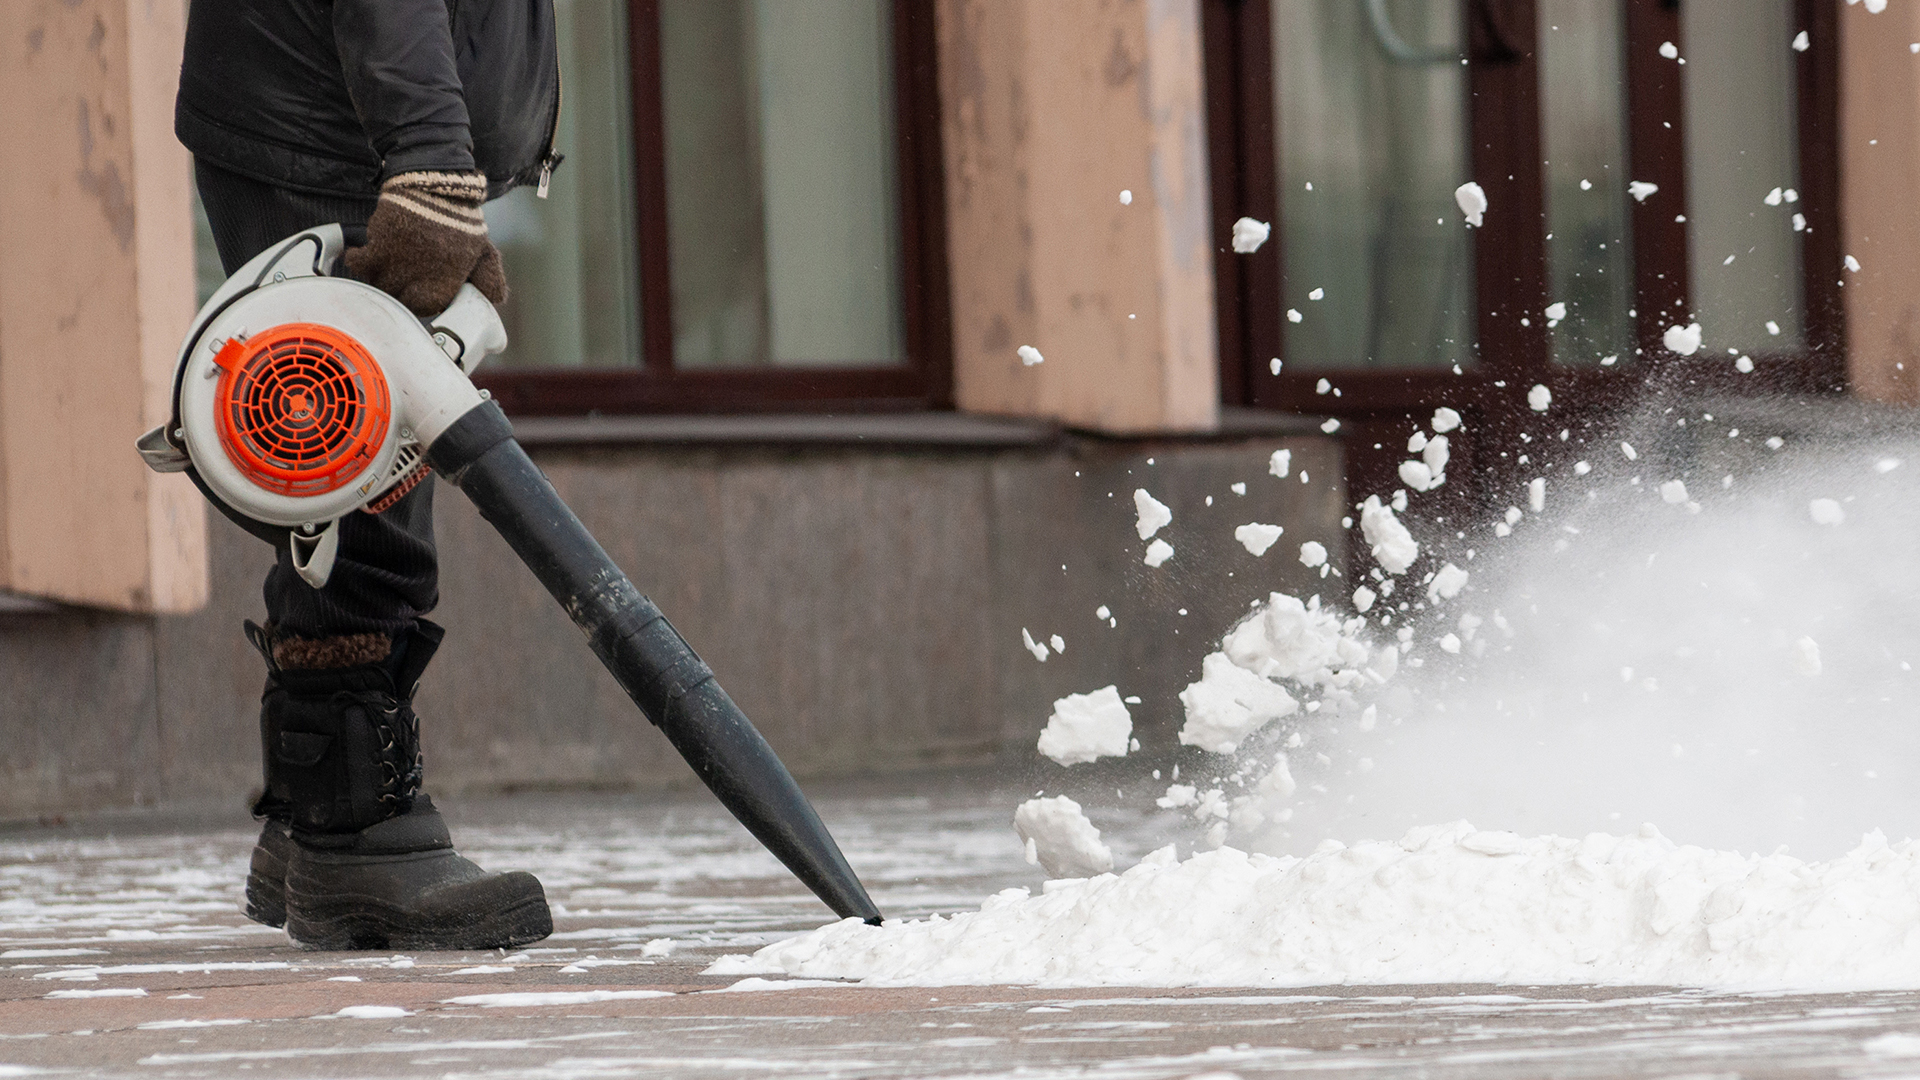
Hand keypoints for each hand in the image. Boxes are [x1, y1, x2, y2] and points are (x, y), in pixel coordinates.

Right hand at [342, 170, 506, 315]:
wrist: (437, 183)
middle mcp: (422, 276)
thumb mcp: (483, 251)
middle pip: (398, 299)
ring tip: (381, 266)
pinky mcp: (379, 243)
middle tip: (395, 279)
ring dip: (376, 277)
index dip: (418, 302)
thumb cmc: (460, 218)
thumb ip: (488, 278)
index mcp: (448, 280)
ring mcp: (398, 261)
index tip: (414, 293)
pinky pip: (359, 262)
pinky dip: (357, 259)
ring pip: (377, 284)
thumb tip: (496, 301)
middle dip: (396, 291)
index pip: (426, 307)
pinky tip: (361, 253)